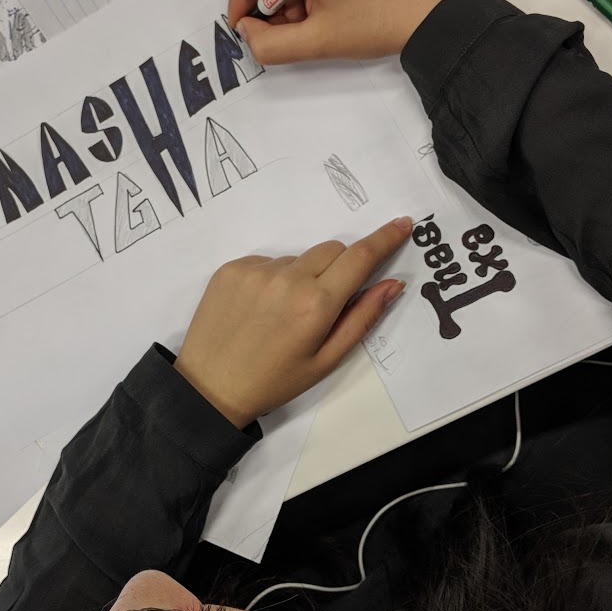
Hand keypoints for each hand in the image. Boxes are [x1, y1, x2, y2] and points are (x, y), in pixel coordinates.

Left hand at [174, 217, 413, 427]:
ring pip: (298, 258)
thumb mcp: (326, 360)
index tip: (401, 224)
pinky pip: (268, 261)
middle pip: (332, 250)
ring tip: (282, 314)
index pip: (360, 258)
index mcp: (316, 304)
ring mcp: (256, 270)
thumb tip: (392, 284)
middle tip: (326, 302)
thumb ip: (362, 318)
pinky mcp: (232, 268)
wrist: (210, 387)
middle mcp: (287, 279)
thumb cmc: (274, 381)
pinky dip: (273, 278)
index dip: (384, 238)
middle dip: (340, 267)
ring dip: (302, 276)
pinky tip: (260, 309)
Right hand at [227, 0, 464, 64]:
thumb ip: (270, 43)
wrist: (439, 14)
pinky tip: (328, 21)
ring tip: (313, 31)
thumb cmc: (381, 21)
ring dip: (289, 4)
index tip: (249, 27)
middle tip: (285, 36)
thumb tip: (248, 33)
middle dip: (267, 4)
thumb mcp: (319, 40)